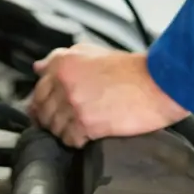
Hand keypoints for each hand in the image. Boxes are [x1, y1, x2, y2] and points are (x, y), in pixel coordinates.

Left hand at [29, 43, 187, 147]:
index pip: (38, 89)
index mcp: (64, 63)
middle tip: (66, 121)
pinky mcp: (86, 124)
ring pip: (54, 127)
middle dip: (52, 119)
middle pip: (42, 110)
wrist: (155, 84)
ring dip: (65, 131)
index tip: (47, 109)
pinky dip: (76, 141)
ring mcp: (74, 104)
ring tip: (80, 127)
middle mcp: (65, 82)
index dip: (42, 102)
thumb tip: (39, 67)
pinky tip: (88, 135)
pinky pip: (69, 140)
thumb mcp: (92, 52)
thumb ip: (61, 58)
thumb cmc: (130, 70)